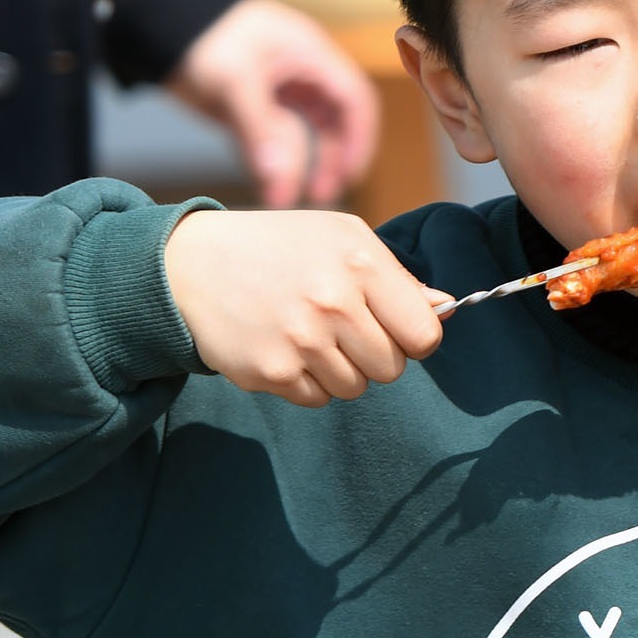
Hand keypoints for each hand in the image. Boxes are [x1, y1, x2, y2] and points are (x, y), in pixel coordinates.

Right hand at [162, 209, 444, 405]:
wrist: (191, 265)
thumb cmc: (280, 248)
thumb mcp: (342, 238)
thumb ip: (398, 278)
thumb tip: (446, 308)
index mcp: (362, 263)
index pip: (424, 334)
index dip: (414, 337)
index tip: (394, 329)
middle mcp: (334, 302)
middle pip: (392, 368)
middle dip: (374, 354)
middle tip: (341, 329)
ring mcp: (302, 340)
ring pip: (355, 387)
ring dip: (339, 369)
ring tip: (308, 334)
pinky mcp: (272, 372)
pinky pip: (317, 399)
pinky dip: (306, 382)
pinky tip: (283, 347)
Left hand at [165, 0, 380, 210]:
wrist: (161, 19)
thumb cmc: (205, 35)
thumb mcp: (235, 80)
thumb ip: (260, 131)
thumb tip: (282, 181)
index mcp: (311, 56)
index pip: (354, 99)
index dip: (360, 137)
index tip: (351, 173)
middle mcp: (302, 74)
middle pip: (335, 120)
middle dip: (333, 158)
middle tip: (321, 194)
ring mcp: (278, 89)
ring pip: (304, 132)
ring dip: (304, 164)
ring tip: (290, 196)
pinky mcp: (253, 103)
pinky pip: (273, 137)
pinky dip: (274, 160)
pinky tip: (268, 179)